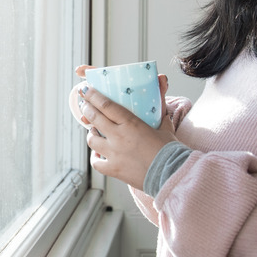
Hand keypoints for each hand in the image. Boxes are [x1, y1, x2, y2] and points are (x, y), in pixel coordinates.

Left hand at [74, 71, 174, 190]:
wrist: (172, 174)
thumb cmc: (170, 150)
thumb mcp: (165, 125)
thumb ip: (159, 107)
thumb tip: (162, 82)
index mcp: (131, 123)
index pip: (106, 105)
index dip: (93, 96)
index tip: (86, 90)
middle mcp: (119, 137)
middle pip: (95, 118)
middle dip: (86, 108)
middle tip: (84, 104)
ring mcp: (114, 154)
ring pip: (92, 139)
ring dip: (91, 133)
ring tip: (94, 130)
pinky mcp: (113, 169)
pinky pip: (96, 162)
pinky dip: (95, 156)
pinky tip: (98, 152)